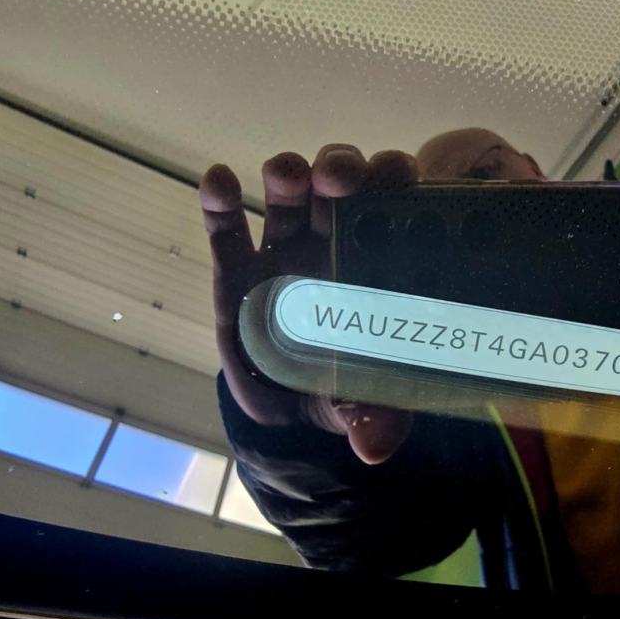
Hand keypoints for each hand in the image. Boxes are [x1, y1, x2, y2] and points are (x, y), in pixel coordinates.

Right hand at [199, 146, 417, 462]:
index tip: (402, 173)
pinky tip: (217, 181)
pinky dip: (220, 201)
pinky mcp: (236, 266)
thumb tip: (375, 447)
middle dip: (342, 171)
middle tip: (341, 177)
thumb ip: (374, 418)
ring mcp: (283, 248)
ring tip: (286, 175)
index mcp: (377, 262)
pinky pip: (227, 228)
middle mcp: (334, 242)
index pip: (394, 210)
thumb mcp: (362, 402)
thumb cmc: (340, 383)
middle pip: (340, 189)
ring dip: (288, 176)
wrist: (287, 404)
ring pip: (287, 198)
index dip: (398, 184)